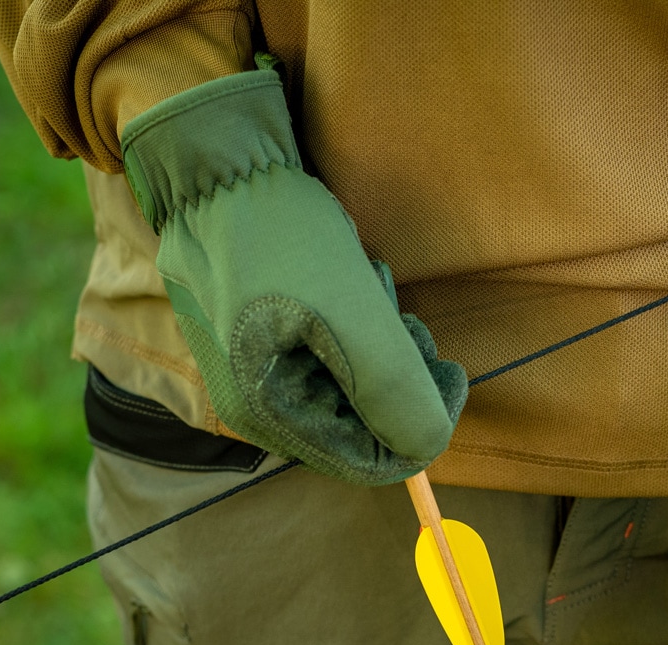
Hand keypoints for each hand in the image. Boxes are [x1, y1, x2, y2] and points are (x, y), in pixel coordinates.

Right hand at [121, 64, 464, 484]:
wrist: (217, 159)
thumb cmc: (278, 234)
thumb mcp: (351, 314)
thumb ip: (394, 390)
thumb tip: (430, 445)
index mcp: (269, 416)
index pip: (369, 463)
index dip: (422, 429)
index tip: (450, 373)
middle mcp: (259, 409)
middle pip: (364, 428)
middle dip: (399, 377)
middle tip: (409, 323)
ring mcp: (261, 375)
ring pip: (356, 390)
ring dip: (383, 343)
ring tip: (373, 287)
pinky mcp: (270, 341)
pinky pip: (337, 356)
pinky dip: (360, 324)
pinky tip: (355, 280)